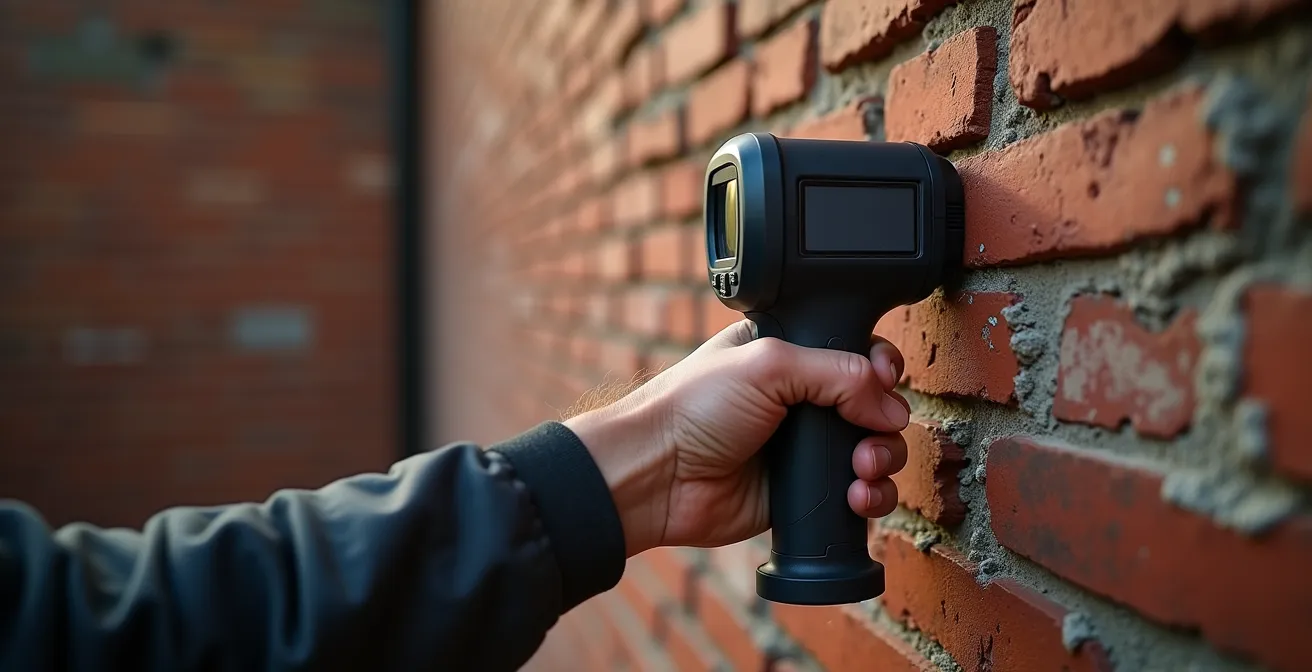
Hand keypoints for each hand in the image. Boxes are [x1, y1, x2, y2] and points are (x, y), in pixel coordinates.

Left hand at [563, 321, 910, 555]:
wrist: (658, 475)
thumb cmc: (692, 407)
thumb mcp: (768, 364)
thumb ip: (837, 372)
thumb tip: (891, 408)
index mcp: (790, 354)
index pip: (857, 353)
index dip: (881, 367)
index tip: (885, 380)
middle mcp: (801, 399)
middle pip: (875, 405)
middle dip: (886, 421)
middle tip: (872, 433)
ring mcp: (804, 449)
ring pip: (874, 452)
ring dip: (883, 461)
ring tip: (862, 470)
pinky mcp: (803, 493)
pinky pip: (856, 495)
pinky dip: (871, 497)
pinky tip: (857, 497)